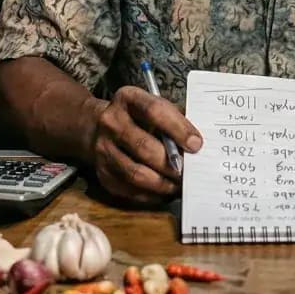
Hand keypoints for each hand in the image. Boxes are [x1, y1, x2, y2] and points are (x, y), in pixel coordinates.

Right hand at [88, 85, 203, 203]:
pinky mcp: (102, 173)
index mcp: (127, 99)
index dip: (178, 129)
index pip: (154, 111)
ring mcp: (103, 149)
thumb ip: (174, 120)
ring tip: (180, 185)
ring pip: (136, 174)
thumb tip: (198, 144)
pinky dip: (152, 194)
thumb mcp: (152, 106)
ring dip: (163, 183)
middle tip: (190, 172)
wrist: (97, 127)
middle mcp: (110, 122)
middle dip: (172, 164)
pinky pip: (130, 190)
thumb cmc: (137, 117)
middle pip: (144, 147)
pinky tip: (165, 190)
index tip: (196, 145)